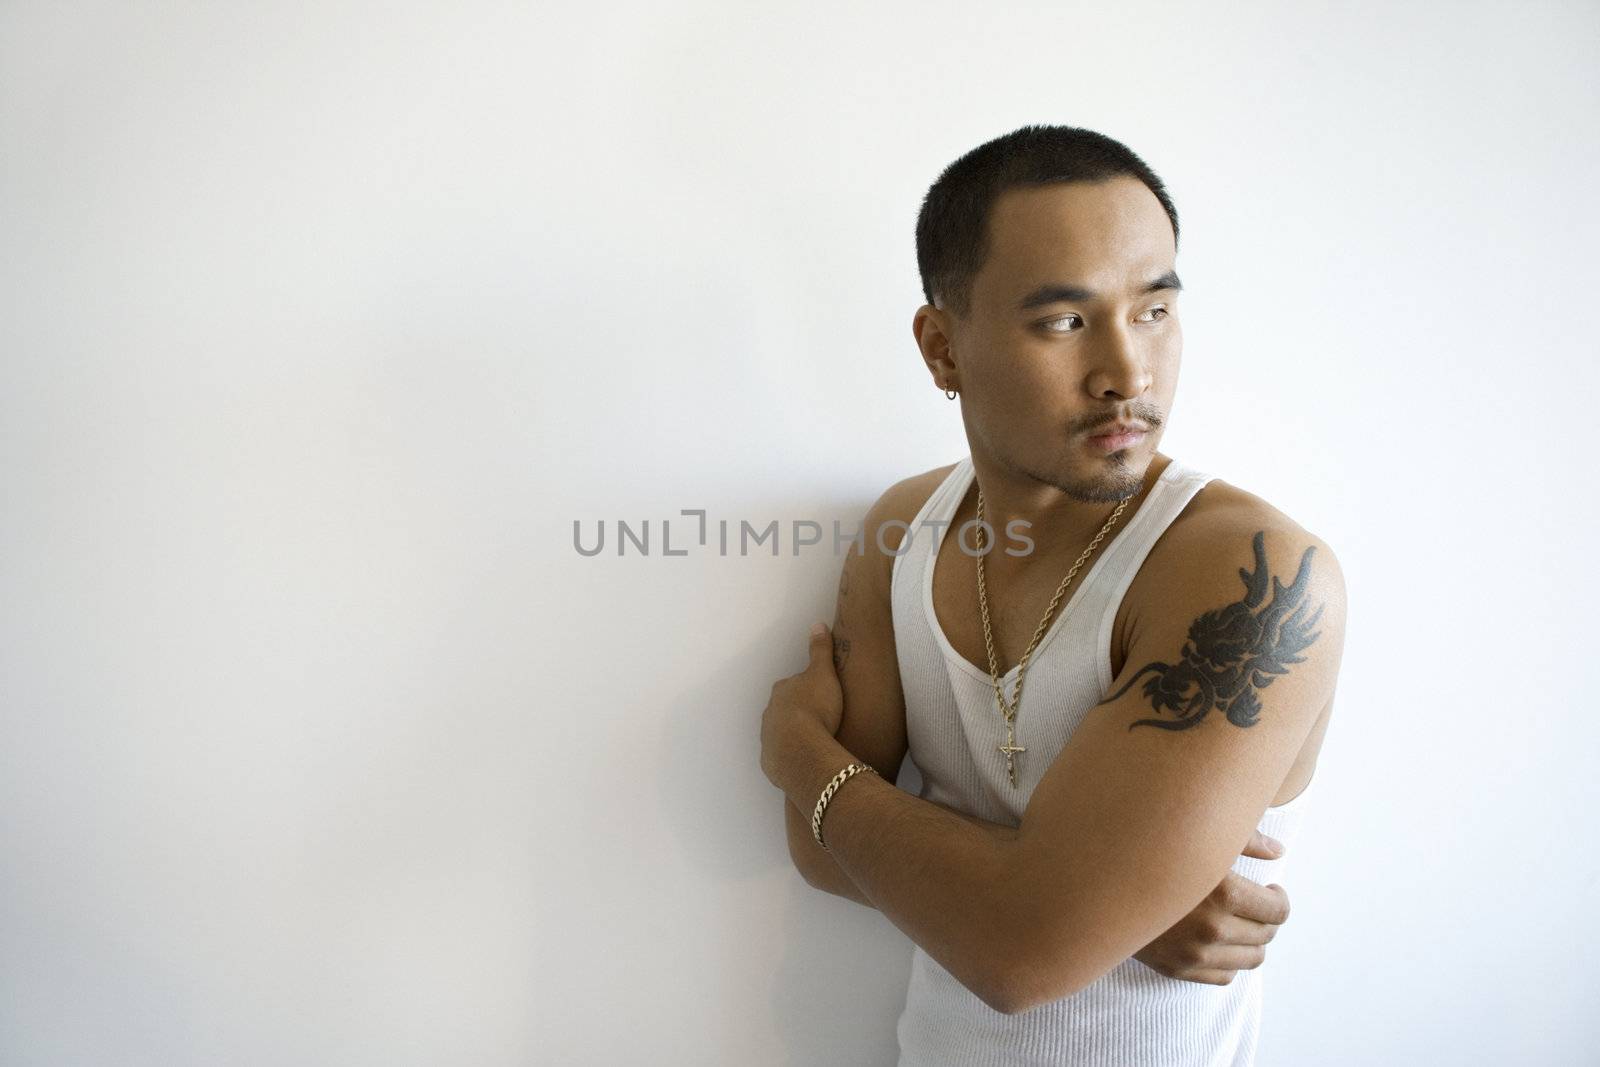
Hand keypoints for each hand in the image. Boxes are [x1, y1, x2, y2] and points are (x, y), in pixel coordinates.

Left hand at [759, 623, 844, 787]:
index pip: (793, 685)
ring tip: (814, 741)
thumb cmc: (815, 709)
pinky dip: (791, 756)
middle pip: (784, 709)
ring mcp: (768, 738)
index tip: (821, 696)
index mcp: (782, 690)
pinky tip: (805, 760)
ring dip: (793, 735)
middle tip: (819, 719)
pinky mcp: (771, 761)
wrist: (801, 751)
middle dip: (798, 713)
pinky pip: (782, 756)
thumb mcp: (823, 673)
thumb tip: (817, 624)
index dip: (807, 690)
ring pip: (781, 733)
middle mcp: (770, 712)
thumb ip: (820, 650)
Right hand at [1132, 830, 1291, 984]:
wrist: (1100, 883)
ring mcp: (1194, 953)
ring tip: (1236, 921)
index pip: (1278, 911)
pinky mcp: (1178, 969)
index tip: (1269, 890)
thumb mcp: (1199, 835)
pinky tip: (1216, 940)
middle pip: (1267, 935)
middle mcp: (1212, 928)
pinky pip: (1225, 976)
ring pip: (1251, 959)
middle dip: (1266, 918)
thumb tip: (1278, 851)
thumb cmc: (1154, 850)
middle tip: (1252, 903)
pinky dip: (1227, 960)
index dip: (1278, 899)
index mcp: (1224, 893)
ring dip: (1250, 940)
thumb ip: (1244, 839)